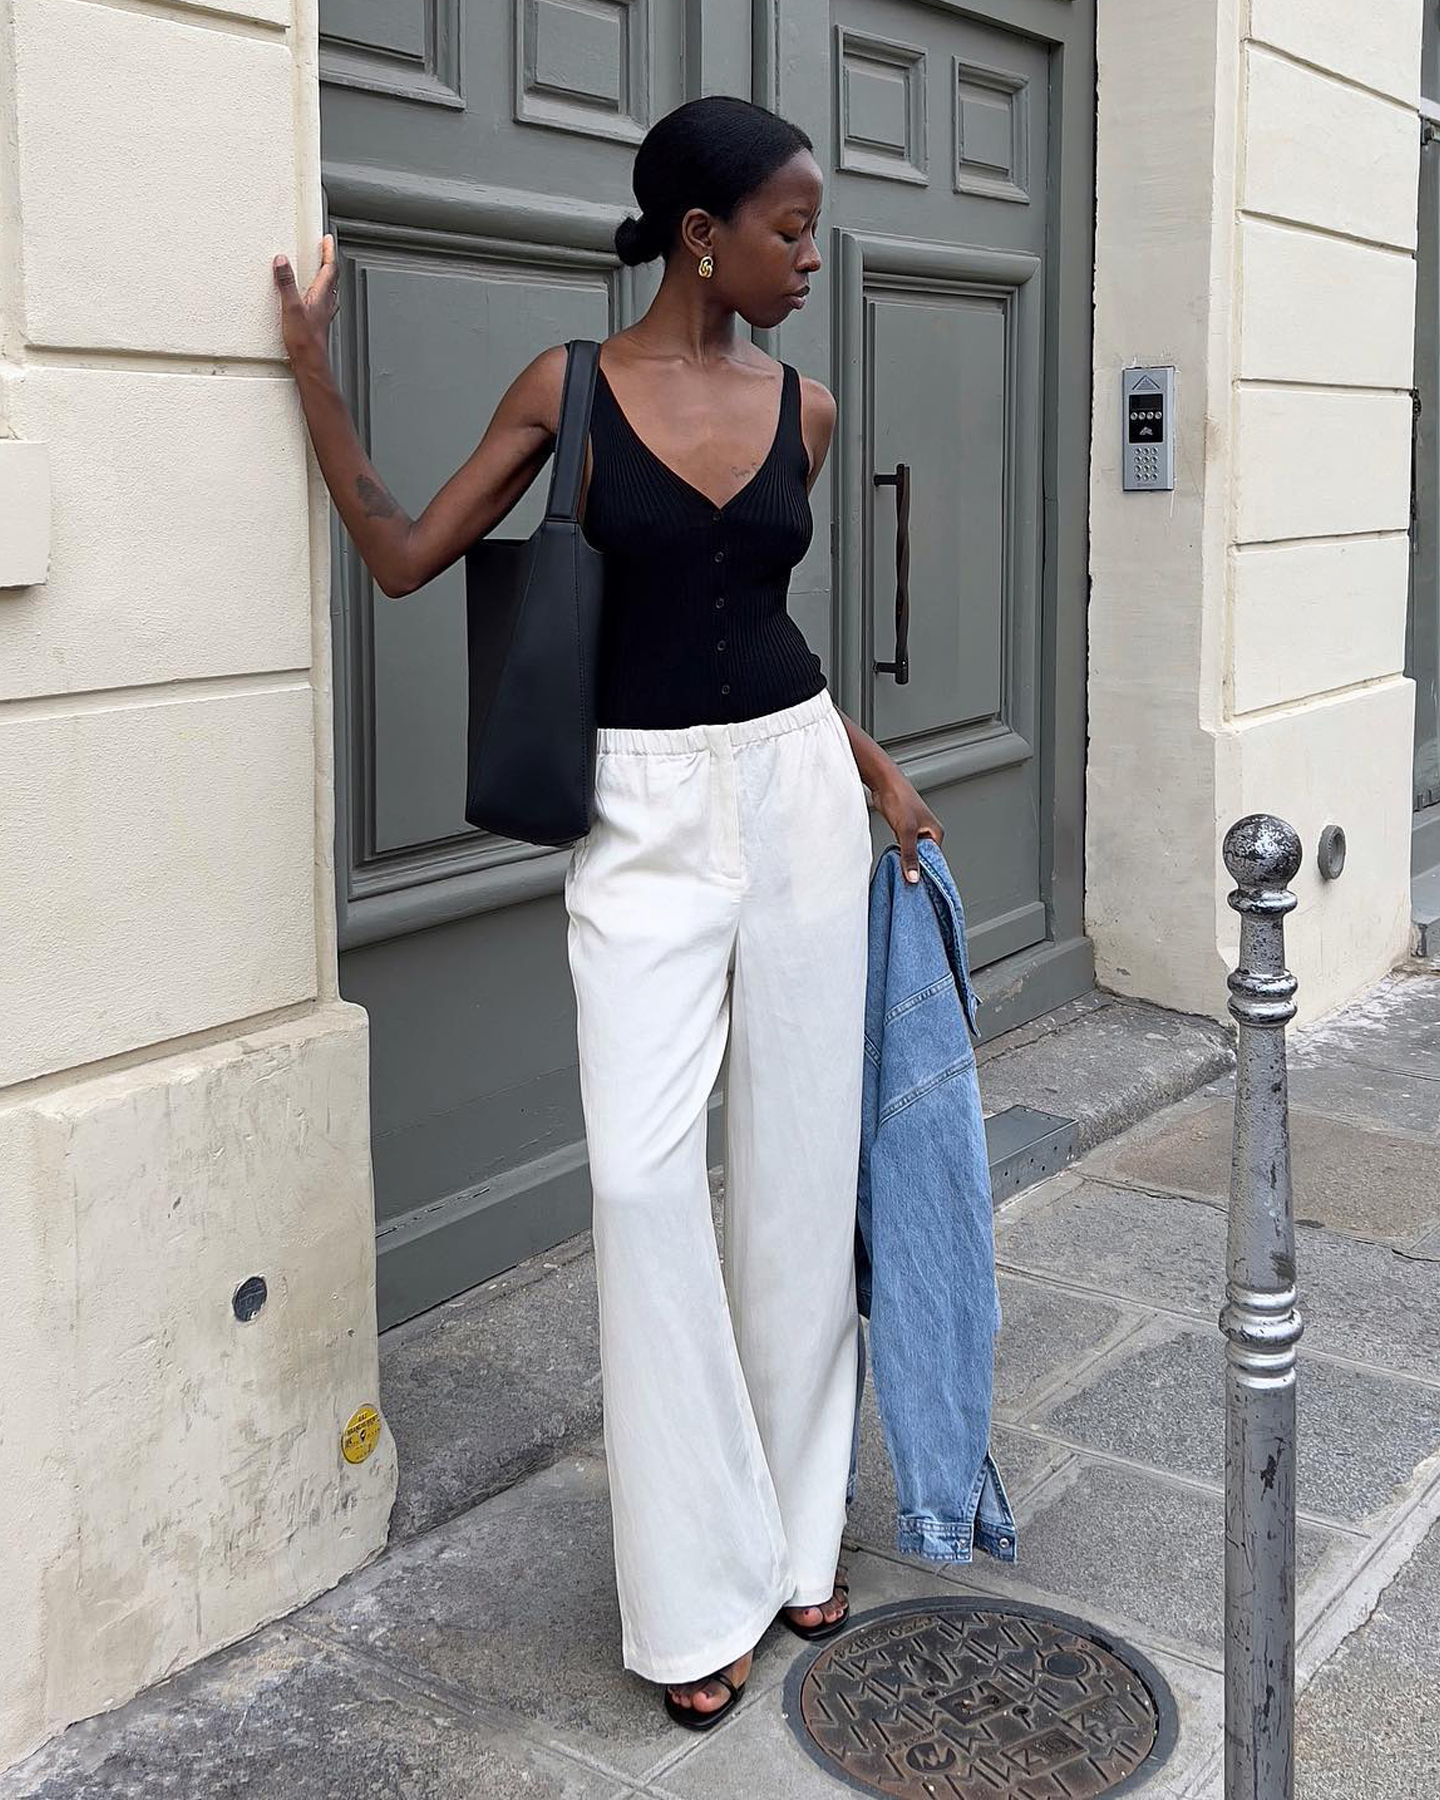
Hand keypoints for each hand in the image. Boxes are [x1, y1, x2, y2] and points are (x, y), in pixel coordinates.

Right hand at [272, 234, 338, 370]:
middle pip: (331, 278)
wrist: (310, 364)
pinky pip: (321, 302)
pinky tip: (311, 299)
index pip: (330, 268)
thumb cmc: (305, 342)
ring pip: (328, 291)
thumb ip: (286, 283)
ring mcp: (322, 314)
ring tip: (319, 269)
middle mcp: (325, 304)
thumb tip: (282, 261)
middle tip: (324, 250)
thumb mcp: (291, 308)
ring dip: (325, 278)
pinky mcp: (317, 324)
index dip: (328, 252)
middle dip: (328, 262)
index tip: (327, 239)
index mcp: (321, 296)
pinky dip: (318, 294)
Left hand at [871, 769, 942, 883]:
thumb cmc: (899, 799)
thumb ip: (909, 855)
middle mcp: (927, 833)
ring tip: (899, 873)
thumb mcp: (906, 831)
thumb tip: (913, 876)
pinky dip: (899, 854)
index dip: (926, 872)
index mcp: (936, 833)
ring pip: (912, 853)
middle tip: (906, 881)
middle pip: (923, 858)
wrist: (884, 783)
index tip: (917, 885)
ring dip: (905, 861)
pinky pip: (903, 848)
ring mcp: (914, 832)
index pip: (934, 860)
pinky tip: (893, 861)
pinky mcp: (902, 830)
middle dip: (914, 867)